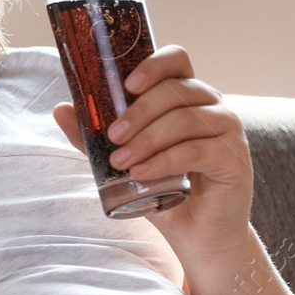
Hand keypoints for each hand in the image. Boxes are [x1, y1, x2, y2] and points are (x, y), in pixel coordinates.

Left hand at [52, 44, 252, 260]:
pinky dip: (166, 160)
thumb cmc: (163, 191)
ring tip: (121, 162)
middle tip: (112, 136)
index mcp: (186, 95)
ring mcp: (226, 129)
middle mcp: (211, 105)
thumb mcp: (123, 160)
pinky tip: (143, 173)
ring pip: (185, 118)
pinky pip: (197, 149)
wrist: (197, 235)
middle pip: (176, 89)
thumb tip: (60, 110)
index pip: (177, 60)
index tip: (127, 85)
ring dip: (147, 138)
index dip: (154, 64)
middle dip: (139, 112)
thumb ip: (94, 137)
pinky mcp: (234, 157)